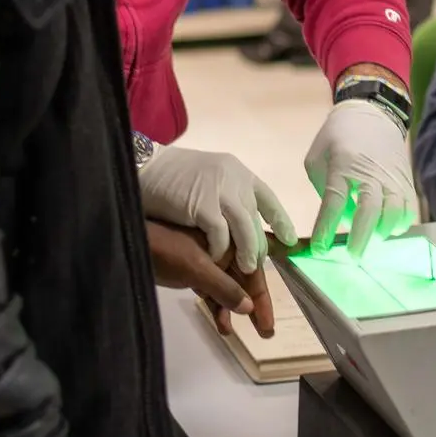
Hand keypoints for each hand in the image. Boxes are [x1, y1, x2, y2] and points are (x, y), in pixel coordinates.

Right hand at [139, 146, 296, 272]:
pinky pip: (220, 237)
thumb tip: (241, 224)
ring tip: (246, 270)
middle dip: (260, 246)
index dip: (280, 220)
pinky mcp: (204, 206)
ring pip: (245, 231)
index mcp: (238, 172)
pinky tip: (214, 260)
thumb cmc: (173, 176)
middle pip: (256, 220)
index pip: (267, 198)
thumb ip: (226, 197)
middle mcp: (235, 180)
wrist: (146, 167)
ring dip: (247, 253)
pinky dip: (219, 251)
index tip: (289, 240)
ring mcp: (221, 192)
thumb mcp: (208, 180)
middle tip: (257, 266)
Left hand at [147, 221, 274, 337]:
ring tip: (234, 333)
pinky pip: (210, 290)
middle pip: (243, 279)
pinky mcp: (190, 271)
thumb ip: (224, 288)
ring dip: (232, 309)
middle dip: (252, 304)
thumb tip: (249, 308)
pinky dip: (216, 306)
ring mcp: (205, 260)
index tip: (268, 322)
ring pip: (226, 287)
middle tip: (264, 332)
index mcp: (227, 239)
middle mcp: (221, 248)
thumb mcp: (197, 268)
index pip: (253, 268)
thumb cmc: (165, 249)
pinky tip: (221, 326)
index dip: (262, 295)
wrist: (130, 242)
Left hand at [305, 100, 415, 259]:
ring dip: (382, 232)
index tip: (320, 250)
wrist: (371, 114)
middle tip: (353, 256)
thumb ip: (324, 189)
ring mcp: (392, 176)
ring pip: (395, 211)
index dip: (326, 228)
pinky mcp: (406, 181)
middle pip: (369, 209)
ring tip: (371, 241)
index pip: (334, 201)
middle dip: (361, 237)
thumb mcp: (317, 157)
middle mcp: (370, 171)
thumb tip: (340, 220)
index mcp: (342, 164)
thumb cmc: (337, 139)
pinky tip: (387, 230)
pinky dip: (400, 225)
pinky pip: (408, 210)